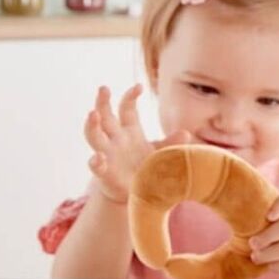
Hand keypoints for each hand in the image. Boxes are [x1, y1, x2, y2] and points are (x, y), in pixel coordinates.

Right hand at [84, 84, 190, 203]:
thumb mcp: (160, 153)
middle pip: (105, 116)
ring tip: (93, 114)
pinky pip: (95, 165)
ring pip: (93, 135)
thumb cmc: (146, 168)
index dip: (131, 96)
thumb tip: (186, 134)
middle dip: (102, 102)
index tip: (139, 86)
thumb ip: (171, 144)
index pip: (126, 108)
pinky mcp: (104, 172)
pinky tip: (99, 158)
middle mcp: (115, 139)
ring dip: (92, 125)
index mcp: (129, 131)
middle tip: (104, 88)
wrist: (136, 192)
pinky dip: (96, 161)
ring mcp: (107, 154)